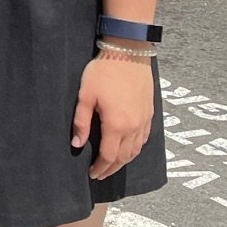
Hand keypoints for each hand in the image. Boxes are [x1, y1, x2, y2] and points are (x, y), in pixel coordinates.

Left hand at [72, 55, 154, 179]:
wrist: (129, 52)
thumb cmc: (104, 71)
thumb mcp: (85, 95)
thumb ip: (81, 122)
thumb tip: (77, 144)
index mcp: (116, 124)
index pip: (108, 156)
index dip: (100, 167)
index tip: (92, 173)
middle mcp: (134, 126)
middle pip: (123, 157)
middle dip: (111, 168)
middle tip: (100, 174)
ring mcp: (144, 120)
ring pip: (136, 150)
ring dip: (124, 161)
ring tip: (112, 165)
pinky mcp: (150, 113)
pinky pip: (144, 139)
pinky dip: (135, 149)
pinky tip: (128, 149)